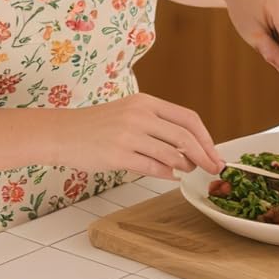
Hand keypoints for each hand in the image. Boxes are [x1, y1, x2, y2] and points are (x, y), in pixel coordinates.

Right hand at [61, 93, 222, 178]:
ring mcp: (128, 135)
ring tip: (188, 171)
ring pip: (171, 153)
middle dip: (204, 155)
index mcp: (146, 102)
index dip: (206, 137)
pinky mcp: (118, 155)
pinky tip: (171, 176)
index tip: (214, 152)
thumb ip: (157, 125)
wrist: (64, 132)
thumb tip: (188, 149)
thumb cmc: (98, 125)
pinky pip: (151, 167)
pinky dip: (166, 173)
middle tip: (213, 168)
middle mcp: (139, 115)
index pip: (188, 118)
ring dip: (185, 165)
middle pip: (184, 136)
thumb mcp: (130, 114)